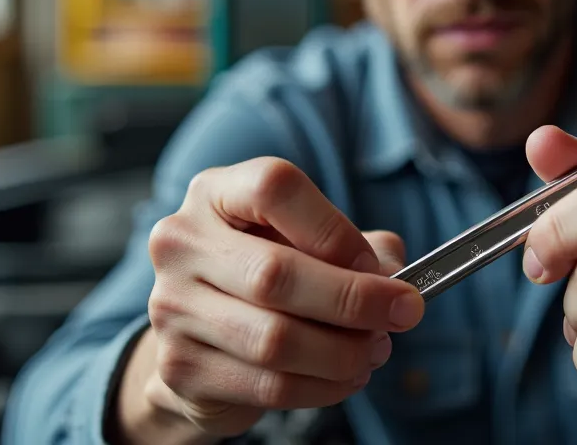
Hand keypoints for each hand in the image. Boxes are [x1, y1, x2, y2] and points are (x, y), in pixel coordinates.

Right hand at [123, 157, 425, 442]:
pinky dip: (322, 387)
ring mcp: (171, 306)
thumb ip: (357, 247)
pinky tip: (345, 378)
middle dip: (355, 300)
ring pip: (275, 339)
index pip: (275, 188)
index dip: (335, 229)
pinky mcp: (179, 366)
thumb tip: (397, 274)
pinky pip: (267, 384)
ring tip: (375, 350)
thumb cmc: (265, 276)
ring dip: (343, 352)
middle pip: (275, 274)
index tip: (379, 266)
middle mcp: (182, 242)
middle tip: (404, 314)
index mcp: (215, 193)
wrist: (200, 339)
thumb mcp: (306, 243)